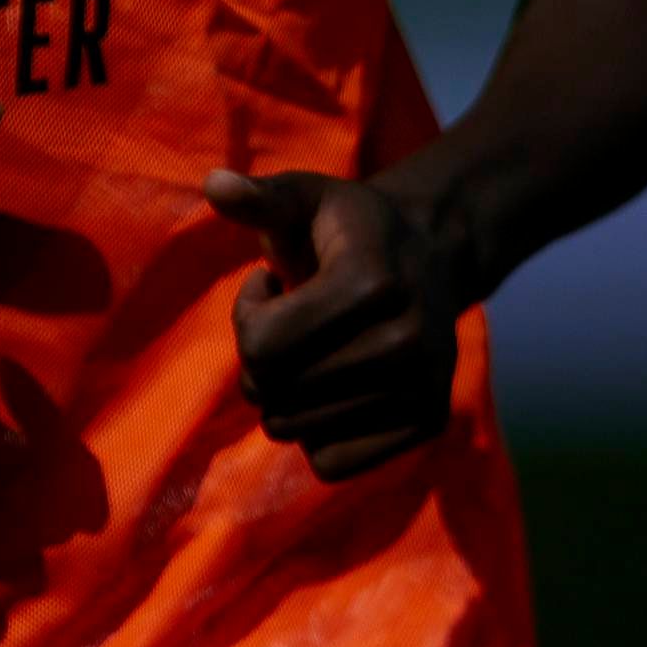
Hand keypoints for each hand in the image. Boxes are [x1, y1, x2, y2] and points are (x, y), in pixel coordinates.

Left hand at [201, 166, 470, 480]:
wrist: (431, 255)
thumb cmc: (347, 226)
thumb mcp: (303, 197)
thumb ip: (258, 196)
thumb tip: (214, 184)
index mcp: (372, 283)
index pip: (261, 345)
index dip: (248, 315)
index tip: (271, 286)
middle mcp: (406, 342)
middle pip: (271, 391)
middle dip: (260, 357)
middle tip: (290, 318)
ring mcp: (424, 388)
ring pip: (293, 430)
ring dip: (284, 392)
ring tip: (313, 345)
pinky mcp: (427, 424)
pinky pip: (328, 462)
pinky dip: (314, 431)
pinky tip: (333, 384)